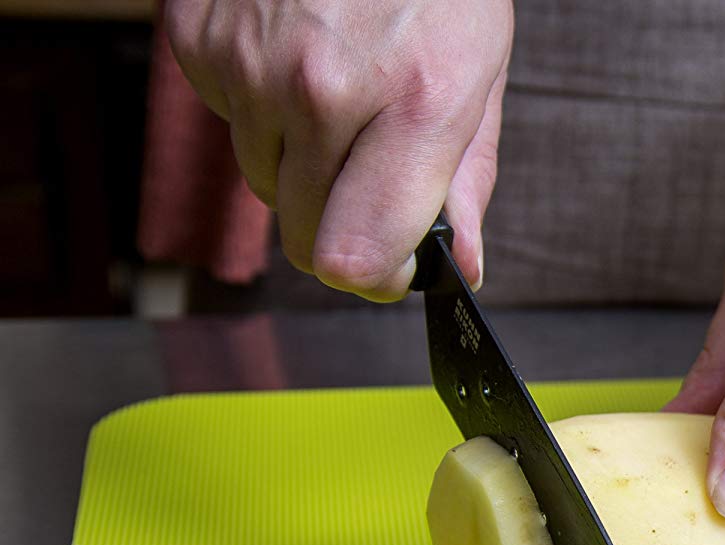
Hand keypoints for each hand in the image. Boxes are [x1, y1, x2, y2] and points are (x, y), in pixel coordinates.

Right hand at [165, 0, 512, 299]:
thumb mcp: (480, 74)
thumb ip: (467, 180)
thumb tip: (461, 264)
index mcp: (413, 104)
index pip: (356, 256)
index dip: (375, 278)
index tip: (392, 269)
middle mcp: (323, 90)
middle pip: (306, 238)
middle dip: (343, 229)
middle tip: (371, 186)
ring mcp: (251, 64)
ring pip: (266, 185)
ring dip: (301, 167)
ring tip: (339, 99)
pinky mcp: (201, 42)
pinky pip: (227, 124)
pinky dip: (261, 112)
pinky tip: (295, 62)